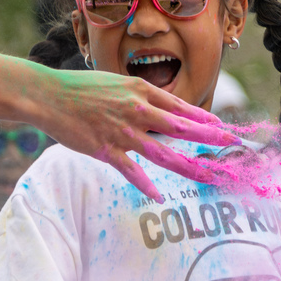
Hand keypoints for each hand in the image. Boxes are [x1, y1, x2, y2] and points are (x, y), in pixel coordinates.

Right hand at [37, 72, 239, 201]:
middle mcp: (136, 110)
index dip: (204, 118)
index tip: (222, 127)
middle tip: (232, 144)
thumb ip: (139, 96)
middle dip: (210, 138)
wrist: (48, 95)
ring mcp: (122, 132)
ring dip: (188, 165)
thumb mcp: (116, 83)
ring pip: (163, 152)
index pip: (180, 107)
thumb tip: (160, 109)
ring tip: (208, 175)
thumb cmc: (81, 88)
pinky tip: (158, 196)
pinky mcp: (104, 149)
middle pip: (181, 128)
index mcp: (140, 91)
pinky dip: (145, 184)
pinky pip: (130, 170)